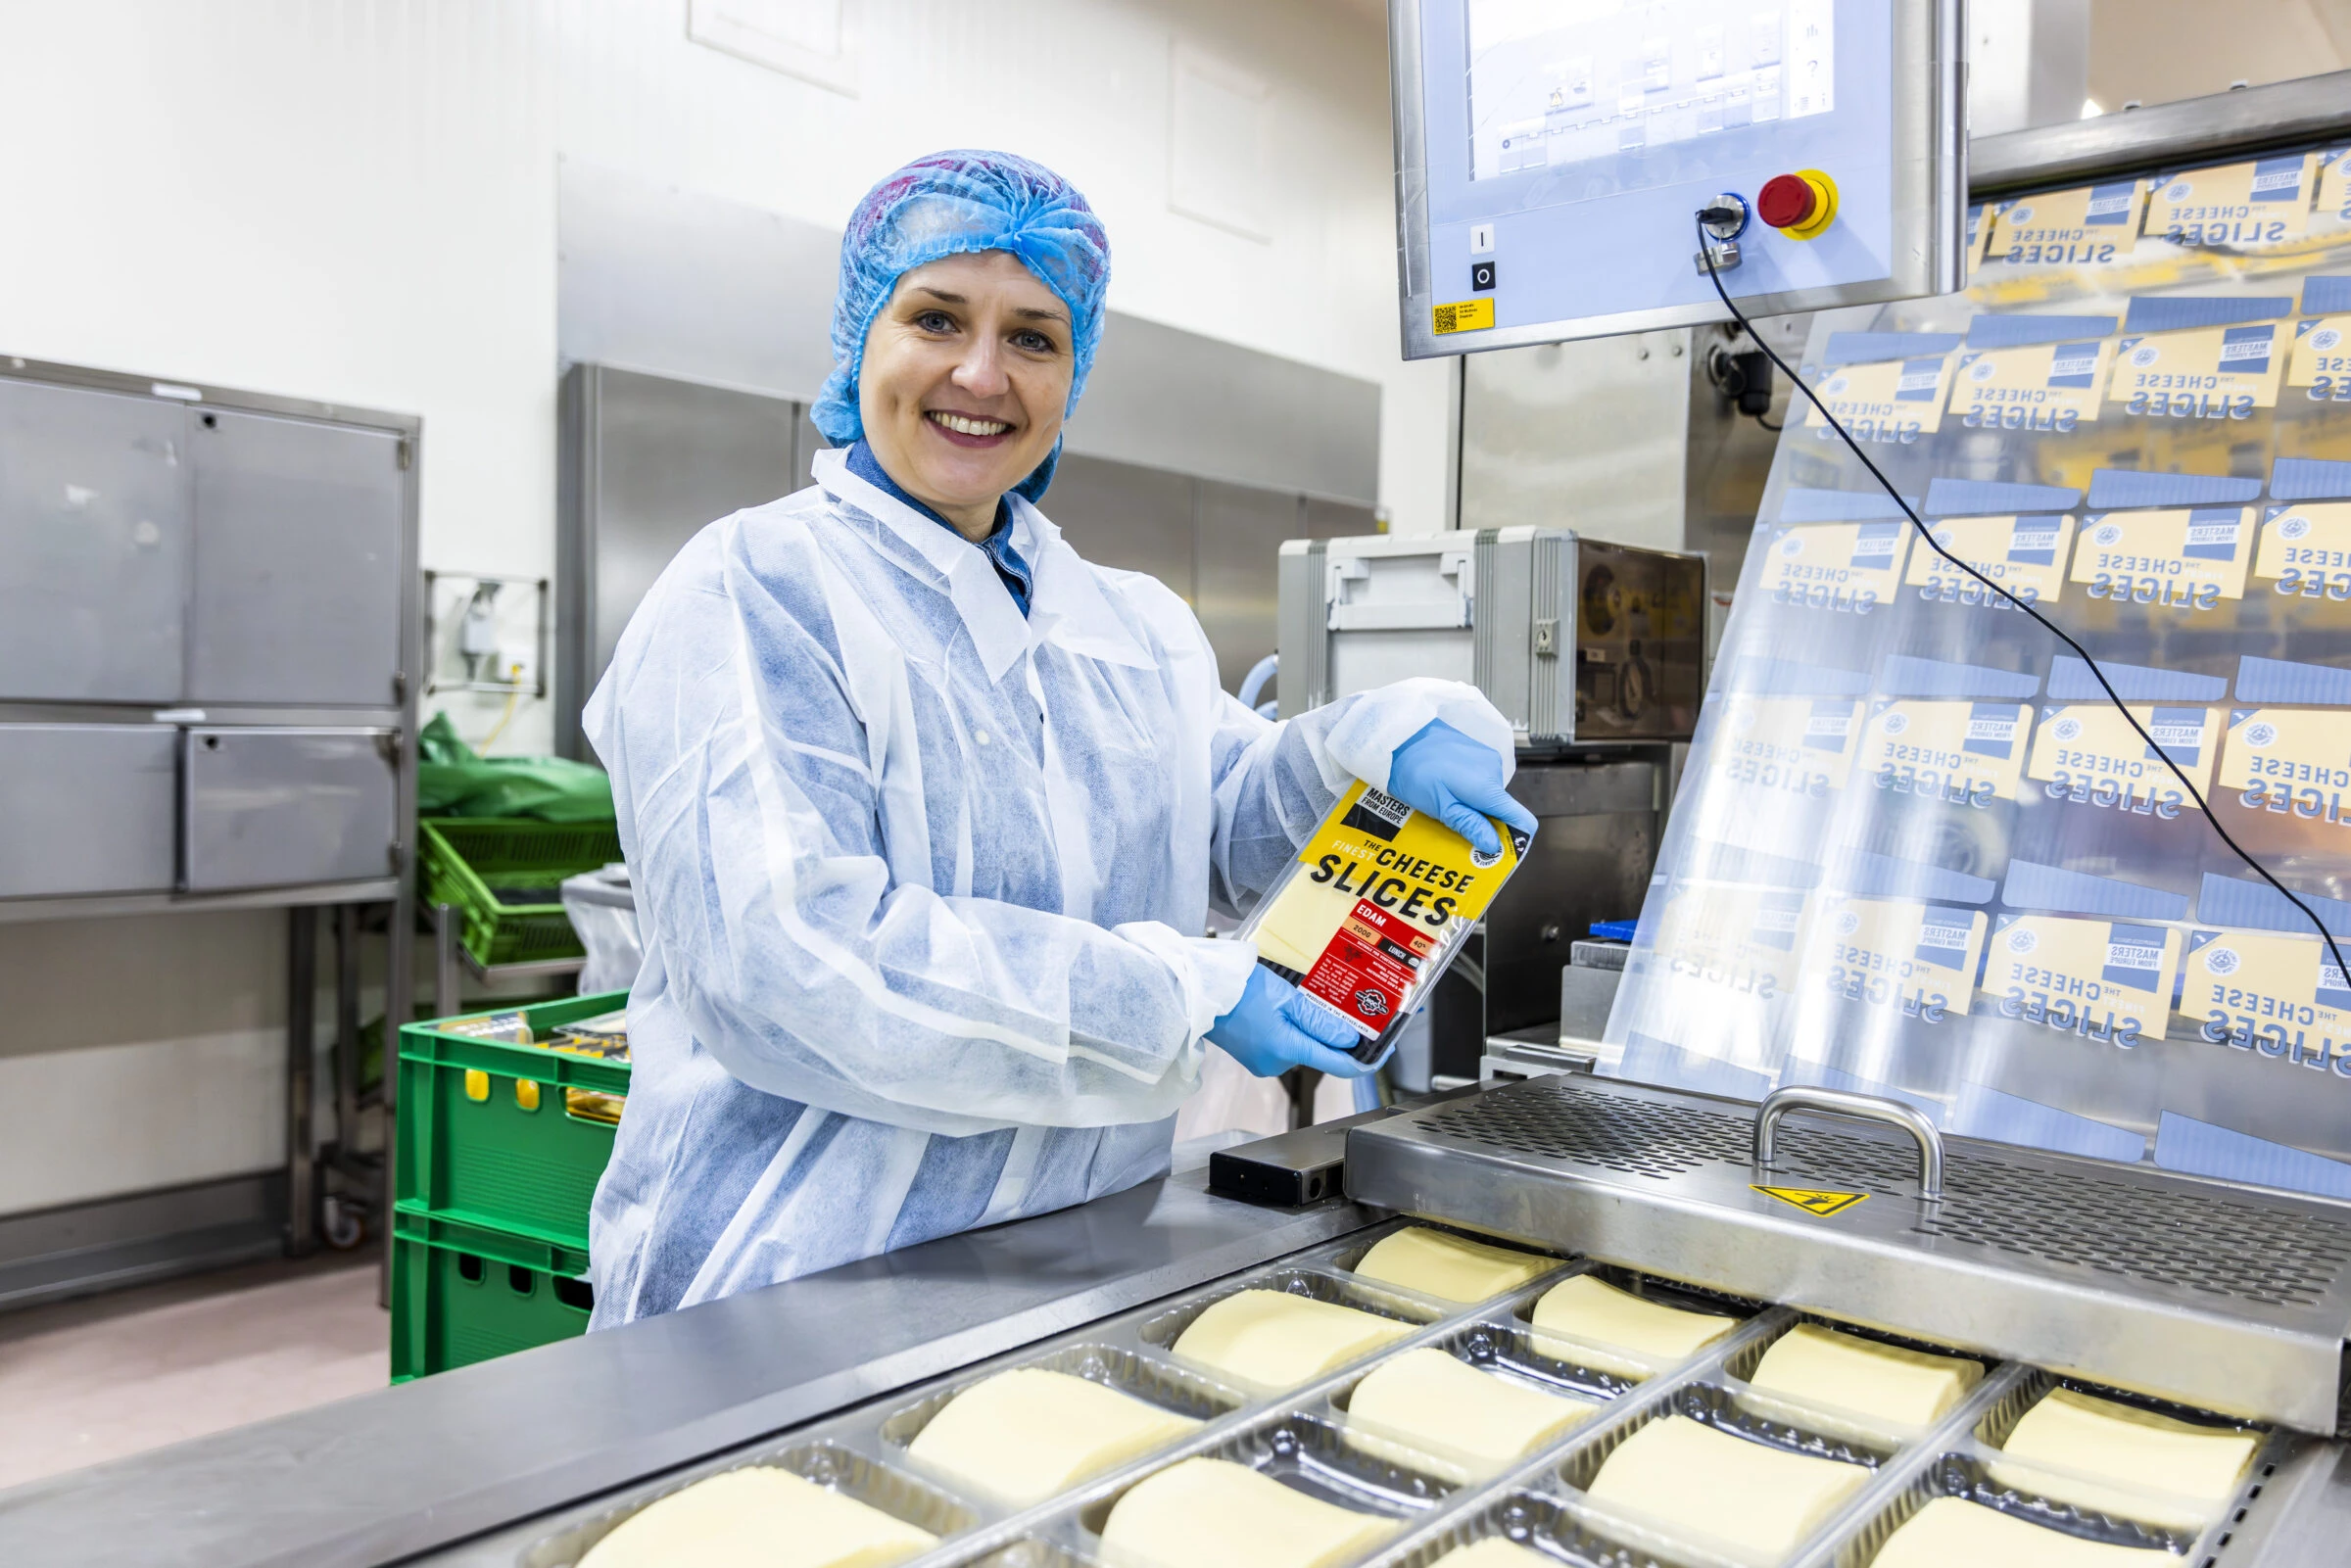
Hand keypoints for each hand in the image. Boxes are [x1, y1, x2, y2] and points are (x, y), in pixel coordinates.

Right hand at [1208, 965, 1382, 1078]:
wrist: (1198, 990)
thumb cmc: (1236, 988)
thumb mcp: (1287, 997)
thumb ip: (1320, 1021)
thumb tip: (1350, 1040)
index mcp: (1286, 1049)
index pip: (1339, 1064)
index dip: (1366, 1059)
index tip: (1385, 1050)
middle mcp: (1276, 1064)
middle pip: (1322, 1052)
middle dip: (1336, 1033)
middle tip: (1350, 1007)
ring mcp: (1265, 1063)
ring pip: (1304, 1047)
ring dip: (1313, 1028)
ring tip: (1310, 1000)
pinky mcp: (1257, 1056)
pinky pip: (1287, 1045)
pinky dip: (1295, 1030)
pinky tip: (1289, 1008)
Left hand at [1385, 719, 1539, 858]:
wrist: (1398, 737)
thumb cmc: (1412, 770)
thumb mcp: (1440, 806)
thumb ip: (1470, 825)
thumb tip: (1494, 846)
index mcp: (1487, 787)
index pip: (1521, 818)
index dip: (1514, 839)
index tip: (1497, 851)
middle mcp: (1493, 770)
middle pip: (1502, 809)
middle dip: (1484, 824)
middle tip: (1456, 828)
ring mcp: (1486, 758)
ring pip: (1489, 795)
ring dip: (1473, 806)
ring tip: (1445, 806)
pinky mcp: (1477, 752)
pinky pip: (1481, 780)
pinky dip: (1468, 791)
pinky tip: (1446, 790)